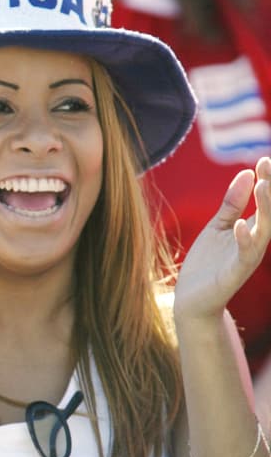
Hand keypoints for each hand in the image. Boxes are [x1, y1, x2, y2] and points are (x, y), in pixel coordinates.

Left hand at [174, 157, 270, 322]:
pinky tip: (240, 224)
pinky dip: (244, 239)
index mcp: (252, 230)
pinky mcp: (234, 273)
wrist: (193, 298)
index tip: (265, 158)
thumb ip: (233, 203)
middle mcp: (254, 242)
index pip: (264, 202)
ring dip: (265, 208)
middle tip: (268, 164)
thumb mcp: (218, 226)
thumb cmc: (208, 262)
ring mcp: (246, 258)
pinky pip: (244, 255)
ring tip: (264, 185)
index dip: (267, 181)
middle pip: (269, 212)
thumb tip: (247, 173)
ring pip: (263, 231)